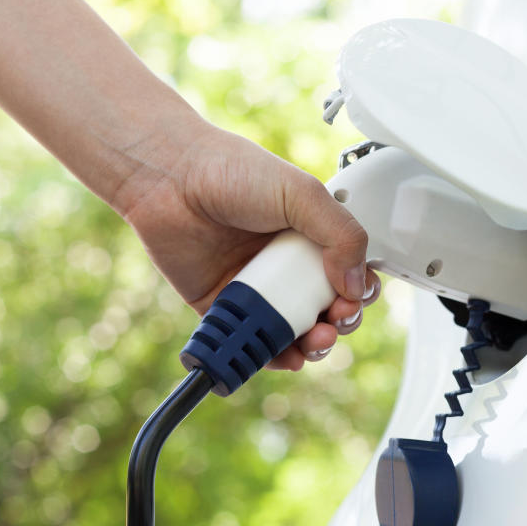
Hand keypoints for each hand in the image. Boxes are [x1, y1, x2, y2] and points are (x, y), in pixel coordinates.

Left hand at [113, 116, 380, 370]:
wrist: (169, 179)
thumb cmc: (229, 170)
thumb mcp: (301, 193)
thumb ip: (341, 234)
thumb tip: (356, 283)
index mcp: (309, 234)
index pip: (347, 273)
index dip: (357, 291)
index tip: (354, 298)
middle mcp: (285, 262)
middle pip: (325, 307)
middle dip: (339, 322)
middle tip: (335, 321)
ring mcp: (256, 286)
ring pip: (293, 330)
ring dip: (312, 345)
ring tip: (314, 341)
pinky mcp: (225, 306)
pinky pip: (253, 339)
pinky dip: (273, 355)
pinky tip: (285, 355)